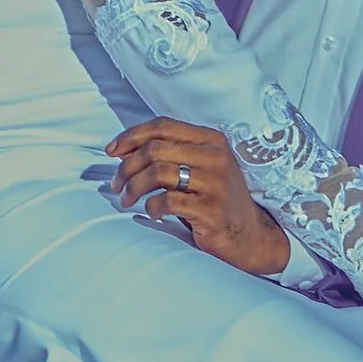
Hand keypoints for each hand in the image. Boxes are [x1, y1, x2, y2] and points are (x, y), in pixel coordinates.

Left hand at [107, 121, 292, 276]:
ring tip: (126, 200)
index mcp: (211, 140)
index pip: (163, 126)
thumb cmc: (214, 199)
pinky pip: (168, 201)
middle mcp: (215, 157)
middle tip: (116, 184)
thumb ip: (170, 154)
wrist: (249, 235)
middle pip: (156, 149)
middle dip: (127, 166)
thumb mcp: (199, 168)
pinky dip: (151, 206)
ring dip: (134, 187)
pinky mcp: (211, 210)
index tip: (112, 151)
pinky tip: (151, 212)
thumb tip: (123, 149)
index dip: (132, 135)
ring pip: (159, 172)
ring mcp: (215, 184)